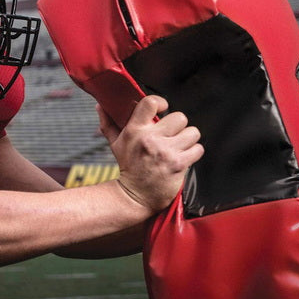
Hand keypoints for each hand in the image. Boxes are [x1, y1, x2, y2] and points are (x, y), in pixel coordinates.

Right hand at [97, 96, 203, 214]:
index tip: (162, 109)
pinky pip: (197, 149)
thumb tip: (100, 106)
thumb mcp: (115, 144)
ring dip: (188, 139)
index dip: (161, 102)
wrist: (135, 195)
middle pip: (179, 117)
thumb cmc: (128, 167)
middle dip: (178, 126)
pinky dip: (193, 152)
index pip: (150, 102)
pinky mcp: (178, 164)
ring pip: (192, 132)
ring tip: (178, 146)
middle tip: (171, 135)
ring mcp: (165, 151)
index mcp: (134, 130)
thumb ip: (108, 123)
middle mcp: (150, 139)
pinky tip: (183, 157)